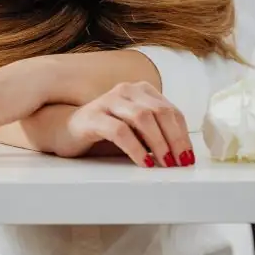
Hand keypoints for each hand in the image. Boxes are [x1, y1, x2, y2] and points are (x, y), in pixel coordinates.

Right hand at [62, 81, 194, 167]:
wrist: (66, 130)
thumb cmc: (106, 132)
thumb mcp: (136, 131)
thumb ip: (156, 133)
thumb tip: (182, 155)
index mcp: (141, 90)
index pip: (171, 111)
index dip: (183, 135)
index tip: (188, 158)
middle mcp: (126, 90)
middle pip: (160, 112)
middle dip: (175, 140)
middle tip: (181, 164)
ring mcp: (108, 101)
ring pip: (142, 118)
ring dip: (158, 143)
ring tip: (165, 164)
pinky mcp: (93, 116)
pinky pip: (120, 131)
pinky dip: (136, 148)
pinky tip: (143, 162)